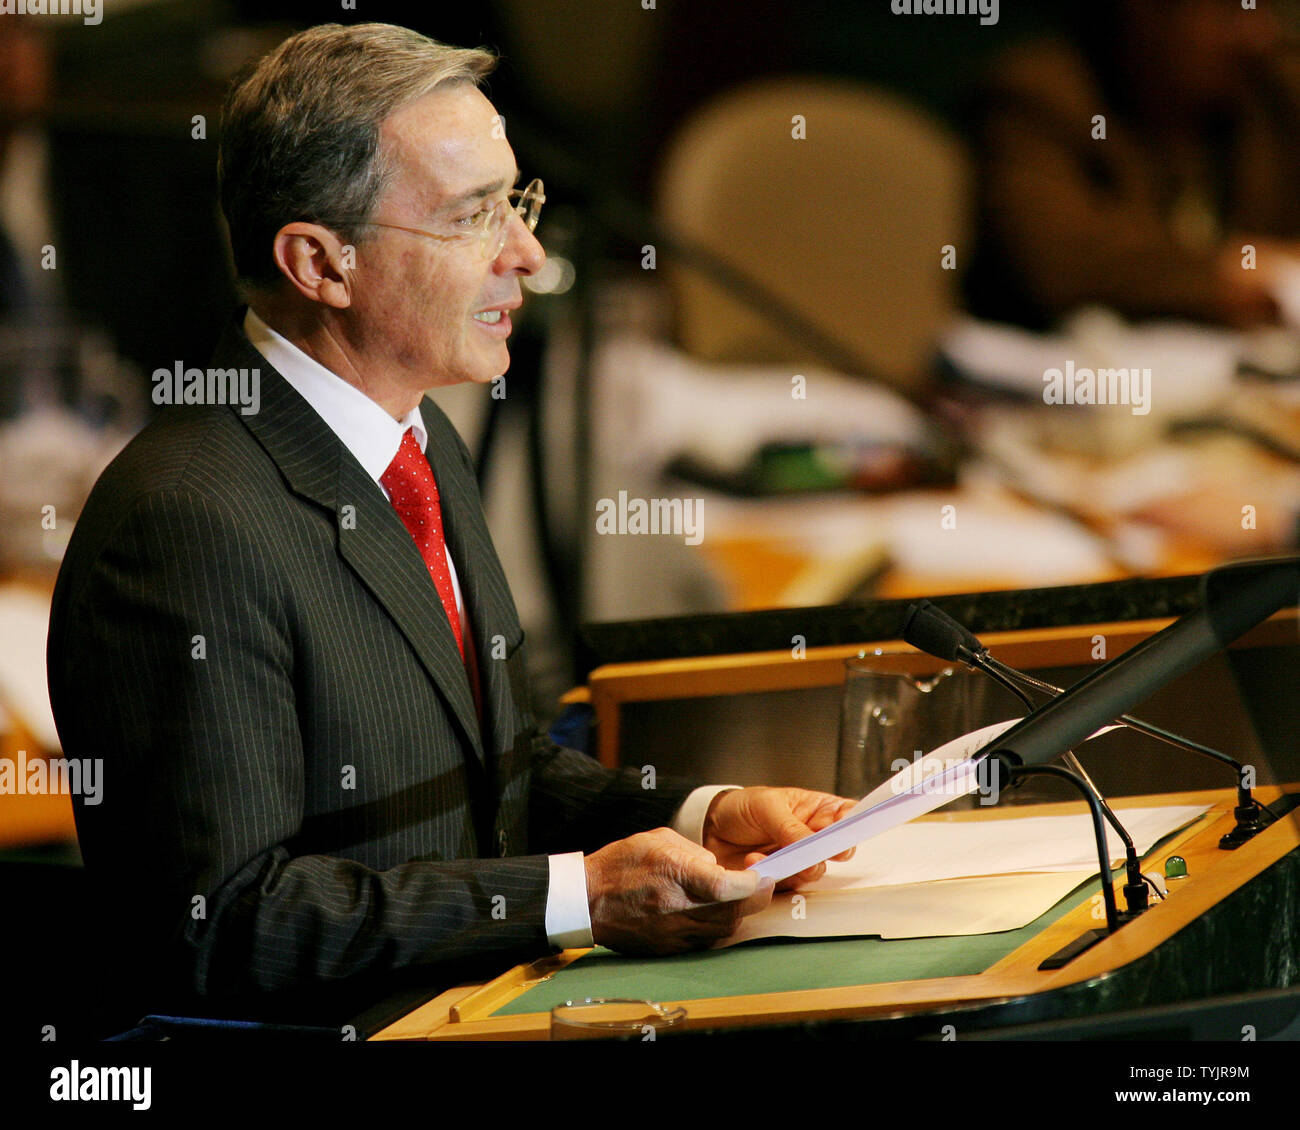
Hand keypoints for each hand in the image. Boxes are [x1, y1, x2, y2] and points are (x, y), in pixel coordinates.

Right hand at [584, 827, 773, 954]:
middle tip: (761, 886)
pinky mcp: (667, 948)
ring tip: (738, 898)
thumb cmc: (620, 864)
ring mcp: (671, 933)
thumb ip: (694, 852)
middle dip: (753, 900)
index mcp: (673, 875)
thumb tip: (719, 868)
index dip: (750, 884)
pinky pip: (704, 941)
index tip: (760, 876)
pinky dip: (717, 928)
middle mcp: (675, 908)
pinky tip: (715, 914)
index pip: (725, 887)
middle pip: (731, 913)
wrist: (585, 899)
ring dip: (737, 915)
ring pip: (722, 931)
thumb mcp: (658, 840)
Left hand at [702, 787, 856, 889]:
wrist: (710, 827)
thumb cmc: (742, 807)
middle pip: (837, 849)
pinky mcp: (781, 877)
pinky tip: (753, 860)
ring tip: (772, 855)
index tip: (843, 834)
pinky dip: (771, 876)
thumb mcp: (767, 807)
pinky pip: (788, 885)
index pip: (846, 816)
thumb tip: (814, 850)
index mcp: (816, 810)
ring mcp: (798, 858)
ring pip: (815, 871)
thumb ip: (791, 828)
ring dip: (796, 867)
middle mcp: (812, 836)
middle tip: (812, 855)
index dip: (851, 825)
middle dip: (826, 853)